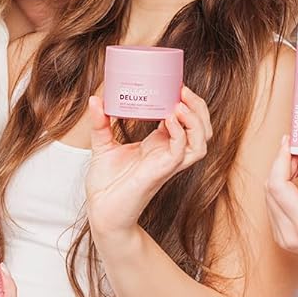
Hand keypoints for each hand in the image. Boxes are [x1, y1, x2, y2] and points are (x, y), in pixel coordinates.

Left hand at [83, 87, 211, 238]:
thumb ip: (101, 122)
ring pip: (200, 143)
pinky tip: (168, 120)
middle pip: (202, 131)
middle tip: (183, 90)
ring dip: (196, 121)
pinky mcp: (160, 173)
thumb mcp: (102, 145)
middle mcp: (169, 155)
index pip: (187, 123)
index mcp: (159, 146)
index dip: (188, 104)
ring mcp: (167, 164)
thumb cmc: (106, 185)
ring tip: (180, 103)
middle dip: (199, 108)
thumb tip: (95, 98)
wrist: (100, 211)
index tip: (177, 85)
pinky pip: (181, 152)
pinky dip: (179, 134)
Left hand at [263, 134, 297, 276]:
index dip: (281, 160)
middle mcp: (289, 234)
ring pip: (269, 197)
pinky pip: (273, 207)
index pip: (278, 185)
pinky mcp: (283, 238)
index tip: (290, 144)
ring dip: (280, 177)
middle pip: (270, 190)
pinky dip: (280, 191)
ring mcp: (284, 238)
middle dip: (281, 166)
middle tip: (297, 151)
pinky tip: (293, 181)